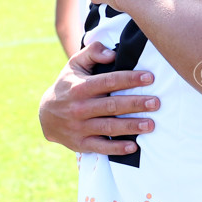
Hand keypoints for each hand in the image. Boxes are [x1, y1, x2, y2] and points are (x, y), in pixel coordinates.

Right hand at [39, 41, 159, 154]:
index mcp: (80, 87)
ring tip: (151, 124)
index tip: (150, 78)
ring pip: (109, 127)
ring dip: (131, 126)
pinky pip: (101, 147)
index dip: (130, 79)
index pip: (109, 81)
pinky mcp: (81, 144)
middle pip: (112, 105)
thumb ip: (92, 52)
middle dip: (135, 104)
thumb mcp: (74, 65)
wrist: (45, 115)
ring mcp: (80, 127)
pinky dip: (117, 148)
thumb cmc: (68, 86)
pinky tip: (133, 147)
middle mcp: (80, 108)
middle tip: (156, 102)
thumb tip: (112, 53)